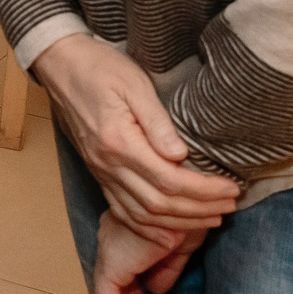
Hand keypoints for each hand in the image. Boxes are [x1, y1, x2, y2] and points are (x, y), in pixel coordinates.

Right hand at [30, 35, 239, 230]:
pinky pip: (123, 211)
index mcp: (119, 142)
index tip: (231, 188)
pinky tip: (169, 228)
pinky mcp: (97, 173)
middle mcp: (107, 164)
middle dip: (199, 210)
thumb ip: (157, 121)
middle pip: (158, 204)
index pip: (169, 179)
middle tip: (229, 207)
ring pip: (142, 214)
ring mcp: (100, 172)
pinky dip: (148, 226)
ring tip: (210, 219)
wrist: (61, 65)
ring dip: (178, 223)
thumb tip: (180, 155)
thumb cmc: (100, 68)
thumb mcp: (134, 84)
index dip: (204, 190)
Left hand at [91, 212, 199, 293]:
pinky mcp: (111, 266)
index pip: (130, 276)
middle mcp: (115, 244)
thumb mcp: (180, 247)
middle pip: (121, 290)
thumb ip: (167, 269)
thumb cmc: (187, 217)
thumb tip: (156, 292)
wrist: (184, 205)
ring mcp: (111, 254)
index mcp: (130, 236)